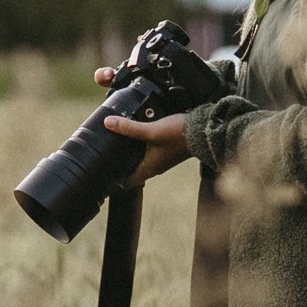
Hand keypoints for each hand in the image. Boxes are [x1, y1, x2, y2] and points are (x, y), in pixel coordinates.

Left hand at [95, 66, 191, 188]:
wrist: (203, 130)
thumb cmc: (179, 135)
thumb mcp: (151, 130)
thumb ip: (129, 128)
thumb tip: (108, 123)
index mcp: (149, 168)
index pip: (127, 182)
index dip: (113, 181)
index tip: (102, 173)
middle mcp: (155, 166)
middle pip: (132, 171)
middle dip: (120, 165)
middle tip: (106, 156)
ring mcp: (162, 158)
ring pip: (141, 160)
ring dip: (131, 154)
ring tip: (118, 144)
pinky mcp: (167, 149)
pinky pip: (149, 151)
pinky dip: (141, 146)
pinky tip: (137, 134)